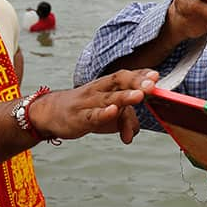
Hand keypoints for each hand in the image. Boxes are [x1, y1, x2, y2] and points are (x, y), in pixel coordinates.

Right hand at [29, 69, 157, 143]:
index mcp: (107, 85)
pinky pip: (92, 115)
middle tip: (152, 85)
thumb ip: (126, 120)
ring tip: (139, 96)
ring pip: (108, 97)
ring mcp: (88, 102)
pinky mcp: (78, 117)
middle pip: (118, 81)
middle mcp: (99, 89)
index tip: (156, 76)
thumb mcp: (108, 113)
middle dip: (136, 82)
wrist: (51, 113)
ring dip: (124, 97)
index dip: (141, 74)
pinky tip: (113, 111)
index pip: (126, 75)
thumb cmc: (85, 109)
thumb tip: (135, 132)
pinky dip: (103, 114)